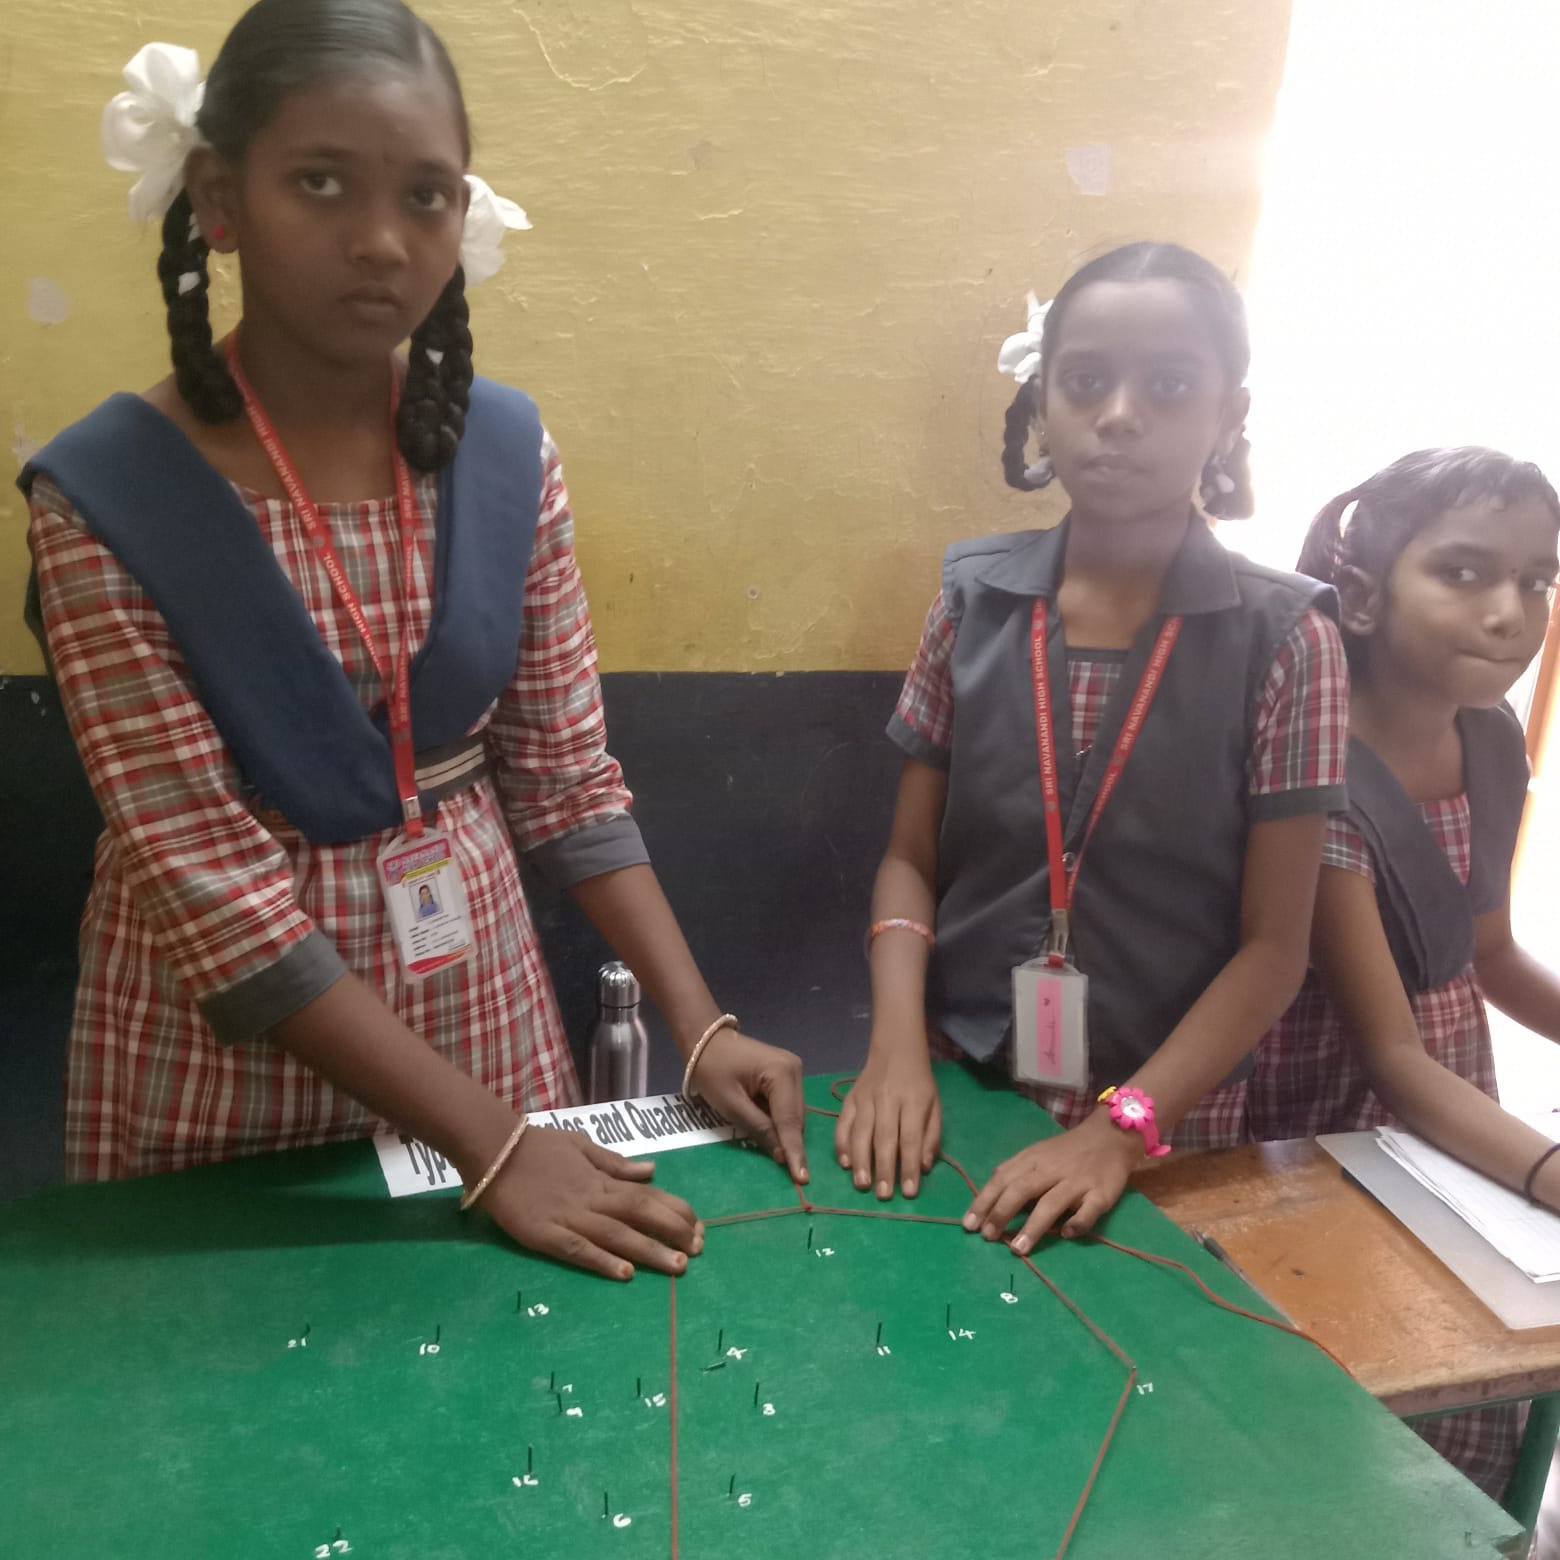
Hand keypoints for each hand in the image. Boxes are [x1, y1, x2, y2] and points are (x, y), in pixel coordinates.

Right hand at [478, 1124, 702, 1280]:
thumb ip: (615, 1162)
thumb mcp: (581, 1145)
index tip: (699, 1226)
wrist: (494, 1148)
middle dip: (673, 1232)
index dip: (676, 1211)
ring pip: (618, 1235)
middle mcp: (592, 1198)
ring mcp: (569, 1217)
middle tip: (700, 1250)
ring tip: (678, 1265)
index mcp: (602, 1179)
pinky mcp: (544, 1234)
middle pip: (640, 1214)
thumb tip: (651, 1170)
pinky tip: (625, 1272)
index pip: (648, 1195)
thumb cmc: (537, 1146)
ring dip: (650, 1250)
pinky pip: (578, 1249)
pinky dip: (602, 1260)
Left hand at [690, 1030, 807, 1183]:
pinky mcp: (787, 1074)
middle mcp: (795, 1070)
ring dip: (783, 1132)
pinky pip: (787, 1105)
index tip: (802, 1179)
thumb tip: (781, 1156)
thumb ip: (759, 1129)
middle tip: (788, 1172)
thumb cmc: (713, 1070)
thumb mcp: (731, 1104)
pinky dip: (779, 1120)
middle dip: (790, 1143)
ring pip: (794, 1114)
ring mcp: (793, 1070)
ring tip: (772, 1148)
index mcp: (783, 1073)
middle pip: (796, 1118)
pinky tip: (768, 1127)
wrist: (706, 1040)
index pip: (790, 1121)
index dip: (794, 1151)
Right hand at [835, 1044, 940, 1198]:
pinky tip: (845, 1163)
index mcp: (914, 1101)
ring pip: (861, 1132)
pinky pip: (843, 1123)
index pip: (911, 1138)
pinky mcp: (850, 1098)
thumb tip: (923, 1167)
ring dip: (861, 1161)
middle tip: (883, 1195)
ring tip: (862, 1185)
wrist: (896, 1050)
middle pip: (885, 1137)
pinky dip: (842, 1144)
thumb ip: (931, 1137)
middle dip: (884, 1168)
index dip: (909, 1166)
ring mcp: (866, 1098)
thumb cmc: (919, 1084)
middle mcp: (888, 1099)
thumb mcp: (935, 1106)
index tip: (909, 1191)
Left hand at [962, 1109, 1140, 1250]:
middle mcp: (1051, 1170)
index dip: (985, 1201)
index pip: (1002, 1179)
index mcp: (1032, 1160)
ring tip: (1017, 1248)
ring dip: (1033, 1225)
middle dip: (1002, 1213)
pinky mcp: (1102, 1193)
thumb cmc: (1066, 1151)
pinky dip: (1077, 1223)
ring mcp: (1077, 1181)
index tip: (969, 1225)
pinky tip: (1065, 1235)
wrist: (1110, 1136)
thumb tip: (987, 1200)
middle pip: (1022, 1189)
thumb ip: (1014, 1173)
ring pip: (1052, 1202)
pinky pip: (1089, 1210)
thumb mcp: (1036, 1155)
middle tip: (987, 1237)